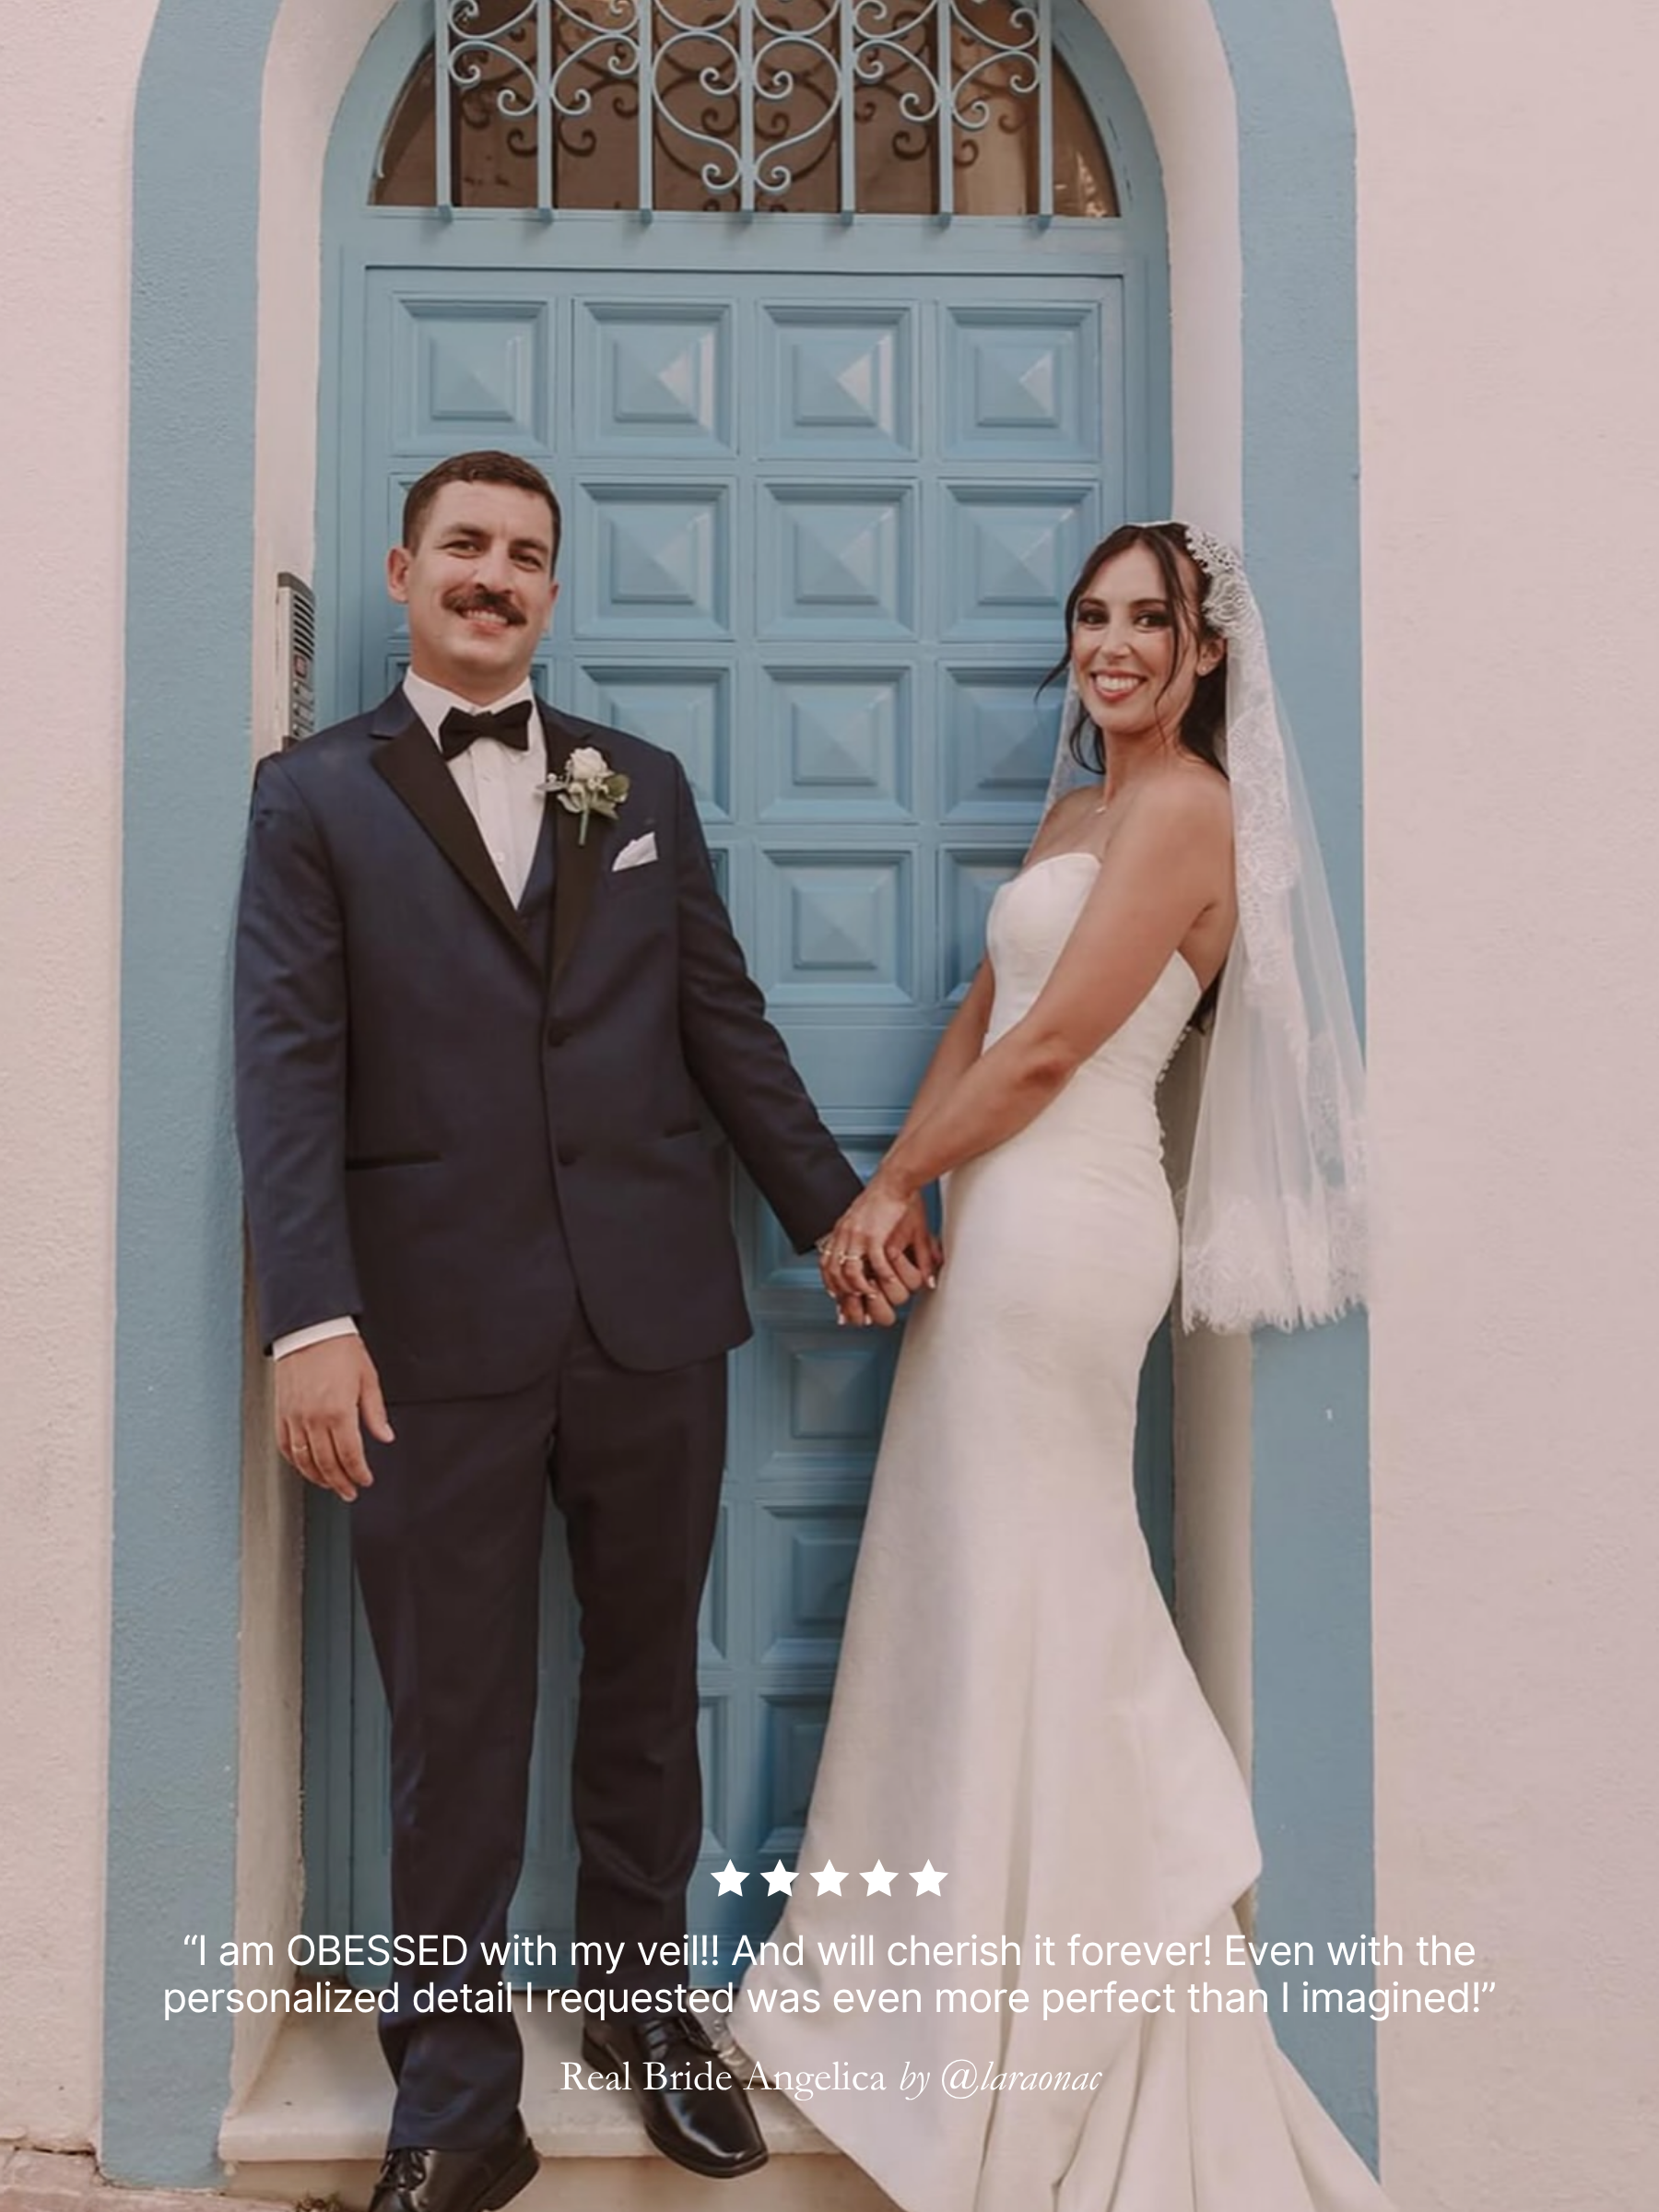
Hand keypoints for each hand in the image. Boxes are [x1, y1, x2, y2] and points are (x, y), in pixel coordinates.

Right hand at [274, 1336, 392, 1501]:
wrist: (310, 1329)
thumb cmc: (340, 1348)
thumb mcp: (368, 1379)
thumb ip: (375, 1413)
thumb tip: (385, 1436)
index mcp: (339, 1411)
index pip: (350, 1455)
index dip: (358, 1473)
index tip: (365, 1480)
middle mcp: (314, 1418)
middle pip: (327, 1463)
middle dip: (340, 1482)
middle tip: (349, 1491)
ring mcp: (294, 1417)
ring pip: (304, 1460)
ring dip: (318, 1477)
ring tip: (330, 1484)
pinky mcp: (281, 1412)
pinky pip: (285, 1446)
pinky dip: (295, 1461)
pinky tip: (305, 1467)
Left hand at [818, 1176, 940, 1316]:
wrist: (894, 1181)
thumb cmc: (887, 1198)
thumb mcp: (867, 1219)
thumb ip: (864, 1239)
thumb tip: (870, 1258)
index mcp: (842, 1230)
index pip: (826, 1262)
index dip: (829, 1282)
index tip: (836, 1297)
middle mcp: (845, 1234)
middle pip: (833, 1271)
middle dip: (843, 1294)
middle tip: (855, 1306)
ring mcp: (858, 1236)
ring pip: (849, 1272)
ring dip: (859, 1289)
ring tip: (871, 1296)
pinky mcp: (874, 1236)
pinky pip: (873, 1264)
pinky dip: (879, 1277)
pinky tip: (886, 1282)